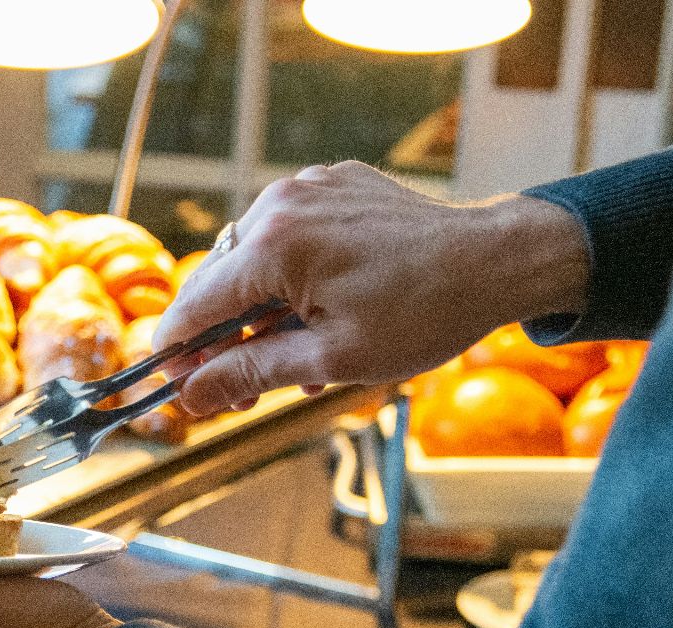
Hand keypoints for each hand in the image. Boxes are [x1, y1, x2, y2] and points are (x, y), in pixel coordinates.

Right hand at [157, 161, 590, 415]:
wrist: (497, 261)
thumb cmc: (426, 311)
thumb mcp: (332, 359)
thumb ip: (251, 373)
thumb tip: (192, 397)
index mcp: (275, 246)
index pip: (193, 306)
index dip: (177, 355)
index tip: (175, 388)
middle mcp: (281, 205)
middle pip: (216, 282)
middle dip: (219, 341)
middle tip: (237, 392)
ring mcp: (306, 187)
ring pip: (247, 259)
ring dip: (255, 311)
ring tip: (291, 358)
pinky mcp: (330, 184)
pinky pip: (284, 234)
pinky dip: (286, 275)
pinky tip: (314, 312)